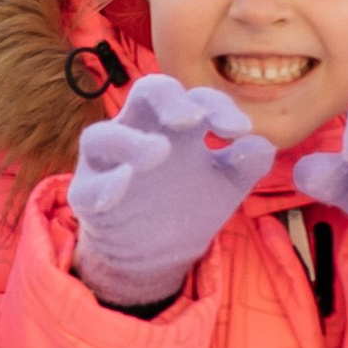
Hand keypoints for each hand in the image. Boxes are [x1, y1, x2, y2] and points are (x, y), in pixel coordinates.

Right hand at [66, 76, 273, 309]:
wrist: (157, 253)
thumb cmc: (190, 203)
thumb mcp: (228, 183)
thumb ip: (248, 162)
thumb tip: (261, 143)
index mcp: (175, 123)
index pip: (194, 97)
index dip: (216, 105)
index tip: (240, 130)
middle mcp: (138, 131)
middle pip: (145, 94)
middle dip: (168, 99)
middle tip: (191, 119)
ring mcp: (107, 162)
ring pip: (102, 135)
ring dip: (129, 140)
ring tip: (158, 152)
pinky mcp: (87, 195)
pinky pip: (87, 186)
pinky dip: (104, 186)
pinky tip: (122, 188)